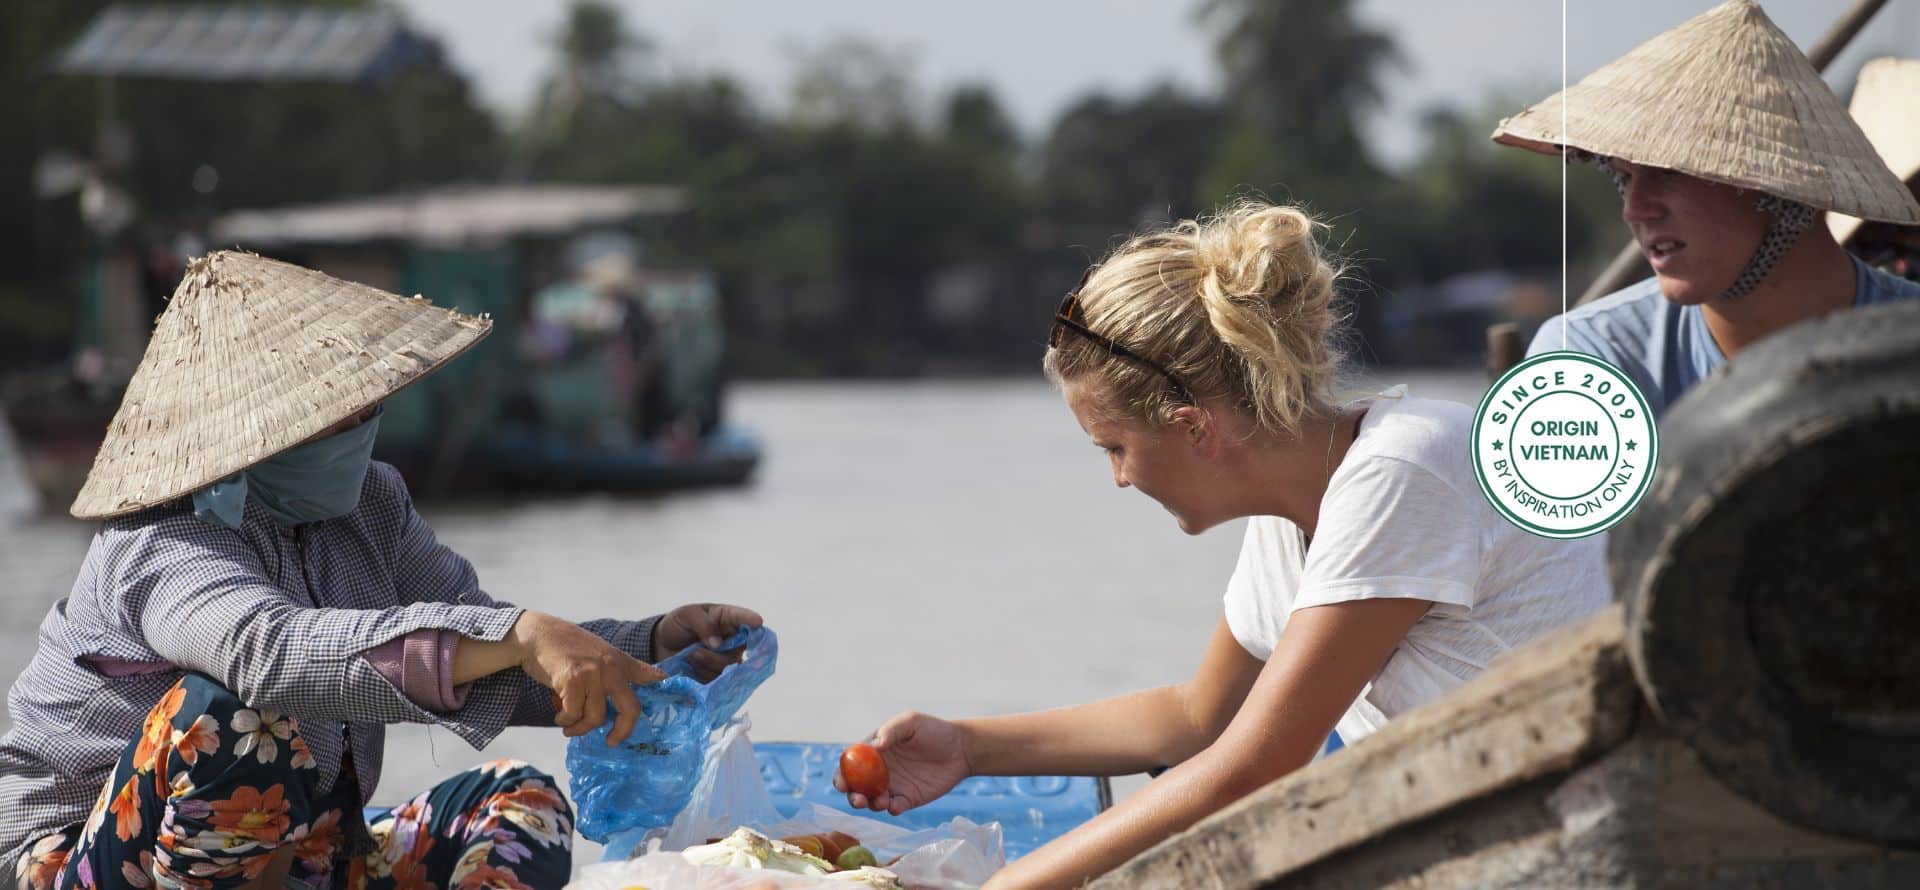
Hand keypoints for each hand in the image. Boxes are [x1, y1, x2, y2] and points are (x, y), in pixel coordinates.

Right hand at [509, 611, 665, 743]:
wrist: (539, 635)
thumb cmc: (568, 648)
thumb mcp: (600, 654)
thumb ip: (620, 671)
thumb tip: (646, 686)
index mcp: (621, 661)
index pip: (650, 675)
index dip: (665, 688)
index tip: (682, 701)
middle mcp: (612, 667)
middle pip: (630, 709)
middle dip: (622, 731)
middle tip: (612, 742)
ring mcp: (593, 673)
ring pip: (596, 717)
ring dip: (579, 728)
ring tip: (569, 727)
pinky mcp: (572, 680)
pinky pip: (573, 714)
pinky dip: (564, 721)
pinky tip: (559, 716)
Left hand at [654, 603, 763, 679]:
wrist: (661, 646)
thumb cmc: (678, 625)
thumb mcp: (687, 615)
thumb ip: (704, 624)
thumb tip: (718, 643)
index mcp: (726, 619)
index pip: (743, 618)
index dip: (751, 620)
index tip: (757, 621)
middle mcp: (731, 640)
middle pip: (739, 649)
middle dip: (719, 653)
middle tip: (697, 650)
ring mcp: (725, 658)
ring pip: (730, 667)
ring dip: (709, 662)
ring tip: (692, 656)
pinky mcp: (716, 675)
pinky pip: (719, 680)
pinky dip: (705, 674)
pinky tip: (693, 668)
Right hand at [834, 712, 971, 815]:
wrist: (962, 749)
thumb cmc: (934, 730)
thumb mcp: (911, 722)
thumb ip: (891, 731)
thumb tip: (875, 745)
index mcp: (874, 751)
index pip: (850, 764)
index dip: (842, 774)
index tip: (842, 782)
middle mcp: (879, 771)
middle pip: (856, 787)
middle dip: (852, 795)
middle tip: (858, 799)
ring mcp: (893, 786)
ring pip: (872, 801)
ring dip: (871, 804)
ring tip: (881, 801)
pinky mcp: (907, 799)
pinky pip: (894, 808)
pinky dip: (891, 809)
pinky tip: (896, 805)